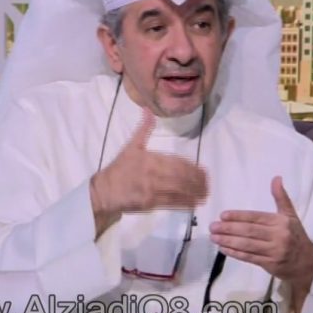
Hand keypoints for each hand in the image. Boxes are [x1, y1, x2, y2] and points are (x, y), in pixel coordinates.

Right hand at [91, 108, 207, 219]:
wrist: (104, 190)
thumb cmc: (120, 168)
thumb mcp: (131, 146)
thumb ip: (143, 129)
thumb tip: (148, 110)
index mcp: (150, 158)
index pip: (177, 162)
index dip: (192, 167)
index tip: (203, 171)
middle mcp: (153, 173)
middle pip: (181, 177)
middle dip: (197, 181)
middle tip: (207, 183)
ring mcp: (151, 189)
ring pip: (178, 190)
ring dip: (194, 192)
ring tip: (205, 193)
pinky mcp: (149, 203)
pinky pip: (171, 203)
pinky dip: (185, 203)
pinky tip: (194, 203)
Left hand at [208, 176, 312, 289]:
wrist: (308, 263)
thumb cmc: (296, 236)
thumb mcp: (290, 216)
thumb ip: (281, 197)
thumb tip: (276, 178)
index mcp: (281, 222)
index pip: (256, 217)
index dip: (238, 216)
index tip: (223, 215)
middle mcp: (278, 236)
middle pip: (249, 231)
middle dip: (229, 229)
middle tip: (213, 226)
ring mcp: (273, 252)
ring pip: (247, 245)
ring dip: (228, 241)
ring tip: (214, 237)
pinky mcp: (269, 265)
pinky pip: (249, 258)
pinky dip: (235, 253)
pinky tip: (223, 249)